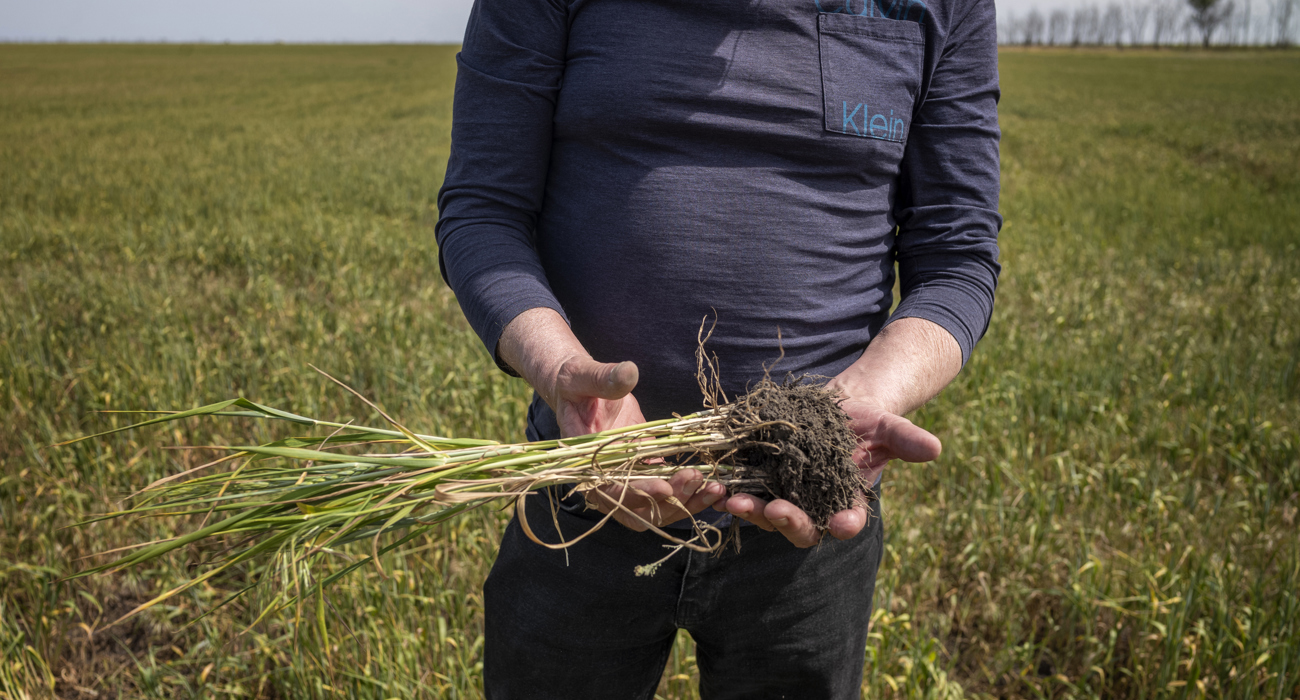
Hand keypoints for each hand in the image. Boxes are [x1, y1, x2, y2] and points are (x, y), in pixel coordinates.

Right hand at [545, 354, 726, 529]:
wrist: (581, 388)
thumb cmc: (575, 384)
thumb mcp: (582, 377)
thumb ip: (602, 378)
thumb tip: (629, 373)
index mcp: (585, 465)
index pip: (610, 491)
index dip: (637, 493)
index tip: (665, 488)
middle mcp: (605, 480)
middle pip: (639, 511)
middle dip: (670, 504)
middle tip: (699, 482)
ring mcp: (627, 478)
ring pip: (658, 507)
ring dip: (686, 501)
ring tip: (715, 487)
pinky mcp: (645, 469)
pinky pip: (668, 489)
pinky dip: (690, 491)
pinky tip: (713, 483)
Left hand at [723, 384, 942, 548]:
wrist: (832, 407)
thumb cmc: (865, 421)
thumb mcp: (887, 426)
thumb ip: (906, 439)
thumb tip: (935, 449)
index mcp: (847, 501)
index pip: (848, 520)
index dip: (846, 524)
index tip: (842, 524)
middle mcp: (813, 506)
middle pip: (800, 526)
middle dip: (787, 522)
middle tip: (775, 511)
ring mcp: (783, 495)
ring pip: (766, 514)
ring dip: (750, 511)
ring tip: (734, 501)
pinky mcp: (758, 480)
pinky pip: (742, 491)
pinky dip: (728, 491)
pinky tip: (715, 486)